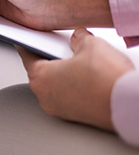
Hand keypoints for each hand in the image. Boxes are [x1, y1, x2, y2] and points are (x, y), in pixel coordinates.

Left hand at [17, 28, 134, 130]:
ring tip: (77, 63)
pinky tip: (85, 79)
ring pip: (53, 86)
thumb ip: (80, 39)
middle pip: (40, 72)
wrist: (129, 105)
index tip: (25, 39)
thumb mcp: (92, 45)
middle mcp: (45, 96)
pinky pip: (66, 97)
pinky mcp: (73, 116)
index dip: (28, 44)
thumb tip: (79, 38)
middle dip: (48, 59)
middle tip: (57, 48)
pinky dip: (71, 87)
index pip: (27, 55)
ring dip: (61, 74)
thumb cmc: (107, 80)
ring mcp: (58, 108)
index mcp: (40, 77)